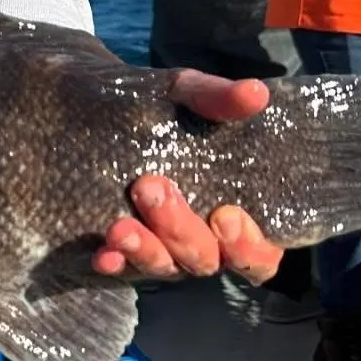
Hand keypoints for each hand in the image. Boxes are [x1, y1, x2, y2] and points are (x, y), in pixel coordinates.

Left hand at [92, 70, 282, 285]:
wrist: (102, 107)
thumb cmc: (166, 110)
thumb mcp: (187, 96)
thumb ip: (220, 99)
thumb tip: (257, 92)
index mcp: (234, 215)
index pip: (258, 255)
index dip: (248, 246)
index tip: (226, 215)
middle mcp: (202, 240)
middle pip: (203, 259)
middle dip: (180, 229)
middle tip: (151, 186)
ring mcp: (162, 250)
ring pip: (163, 267)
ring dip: (144, 249)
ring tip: (120, 226)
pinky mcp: (123, 250)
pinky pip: (120, 268)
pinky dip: (114, 263)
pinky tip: (102, 255)